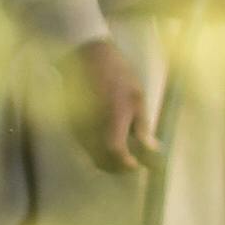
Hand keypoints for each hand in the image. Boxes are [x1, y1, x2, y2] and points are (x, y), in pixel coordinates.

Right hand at [66, 35, 150, 171]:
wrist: (88, 57)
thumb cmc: (118, 74)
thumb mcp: (137, 97)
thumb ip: (143, 126)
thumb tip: (151, 149)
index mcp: (111, 122)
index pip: (117, 154)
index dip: (127, 164)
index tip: (137, 164)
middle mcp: (92, 129)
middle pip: (102, 161)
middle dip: (118, 166)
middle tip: (131, 160)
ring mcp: (79, 127)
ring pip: (92, 155)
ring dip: (107, 159)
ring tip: (122, 150)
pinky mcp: (72, 124)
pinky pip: (85, 145)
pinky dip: (97, 149)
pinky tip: (107, 138)